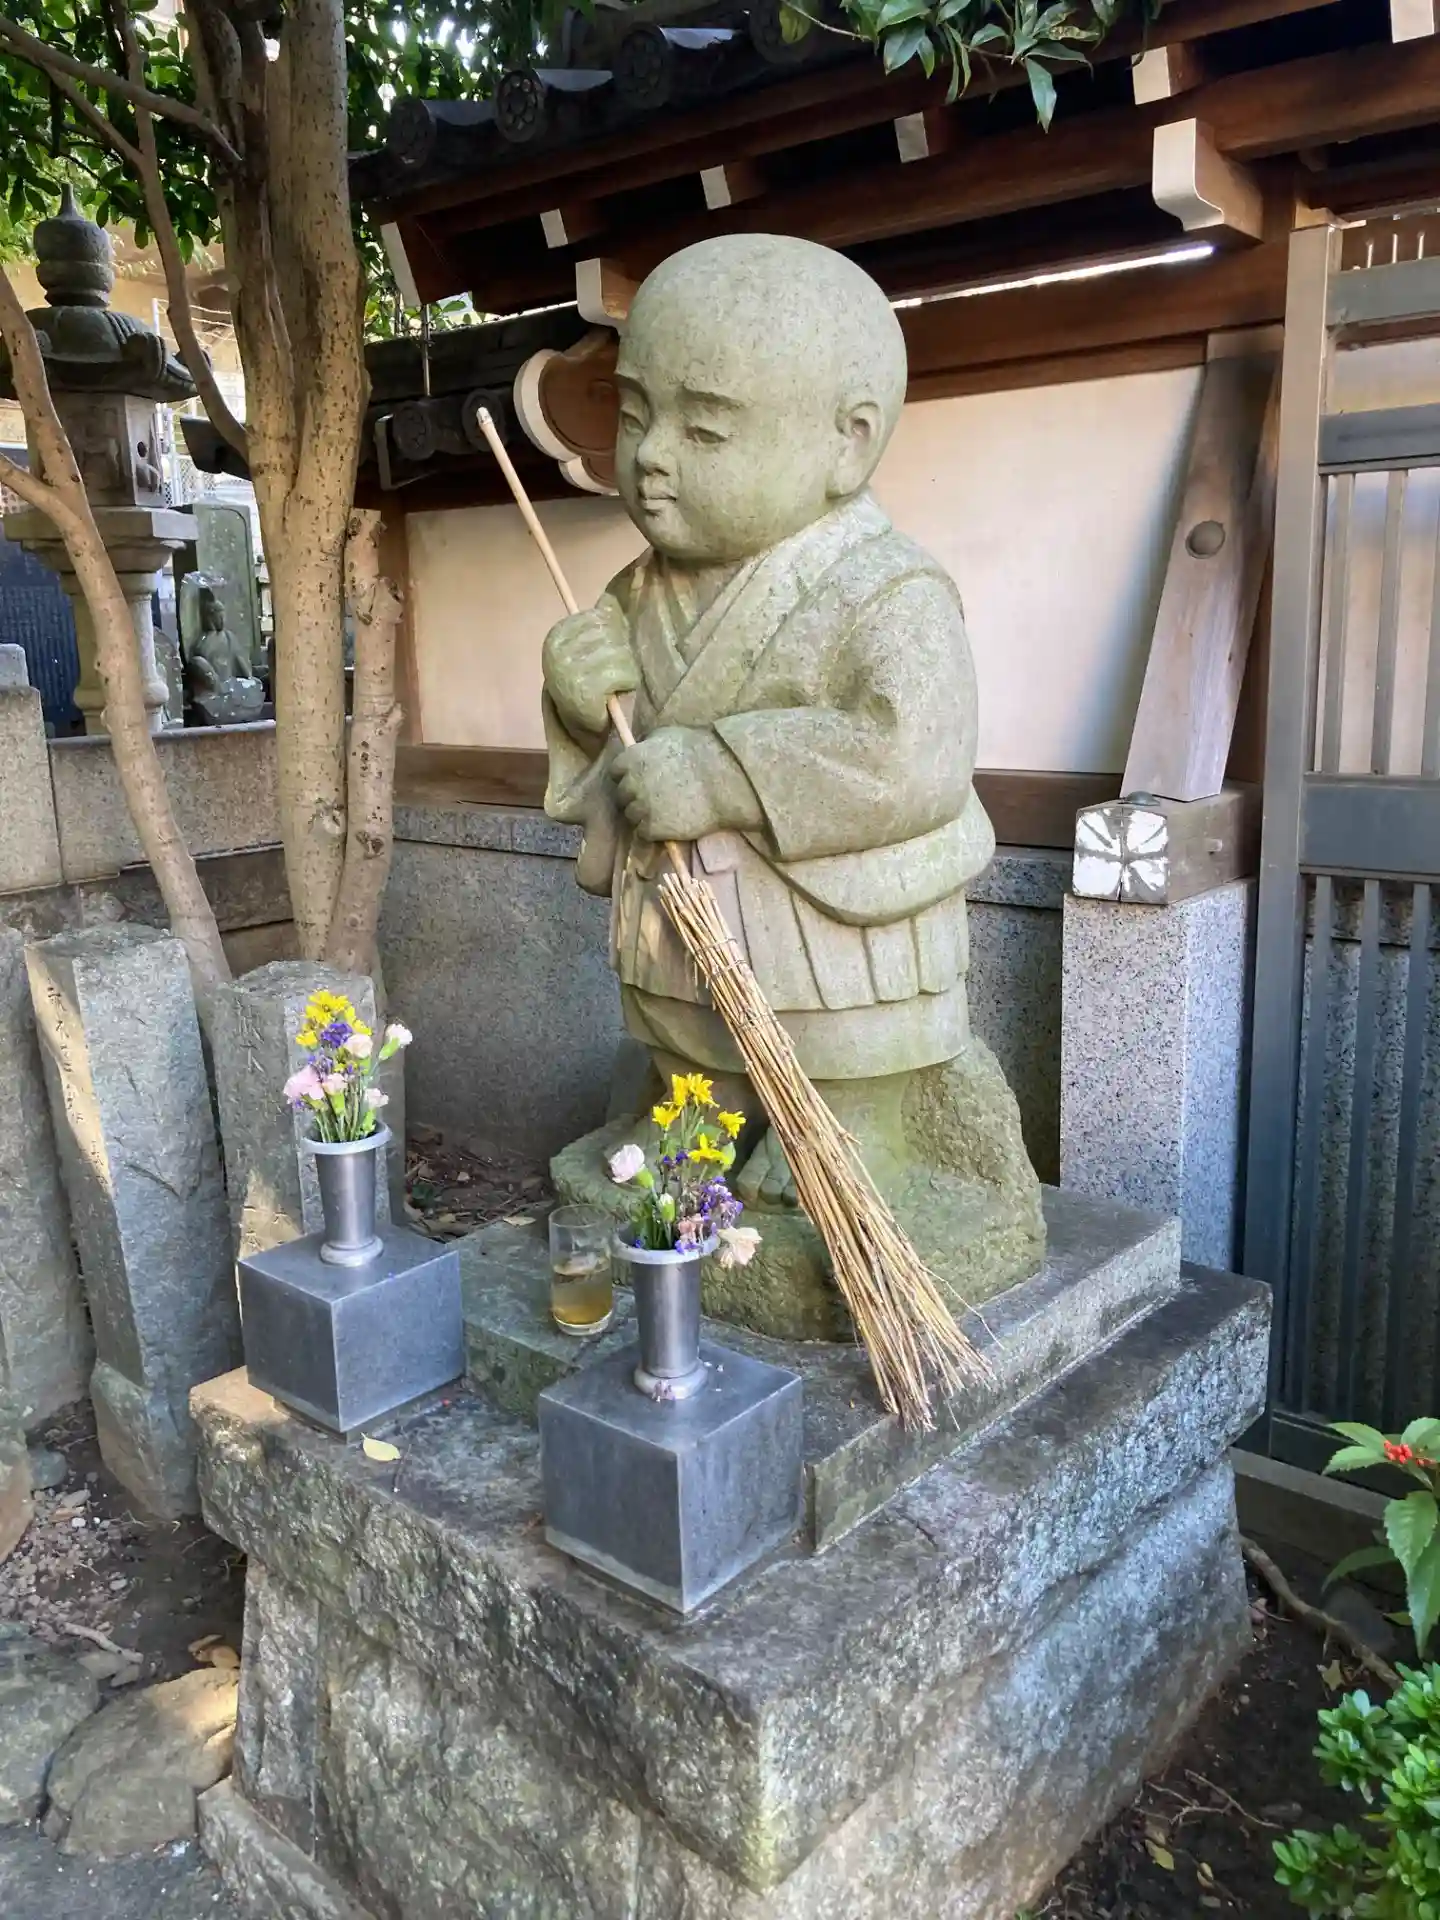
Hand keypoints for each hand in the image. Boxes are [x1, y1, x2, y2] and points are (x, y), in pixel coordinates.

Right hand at [542, 601, 637, 737]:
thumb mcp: (590, 648)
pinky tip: (616, 693)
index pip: (599, 617)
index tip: (609, 650)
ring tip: (615, 683)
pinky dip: (627, 682)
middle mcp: (558, 651)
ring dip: (626, 669)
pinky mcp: (585, 691)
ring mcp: (570, 671)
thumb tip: (610, 599)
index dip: (613, 632)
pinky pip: (623, 673)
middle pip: (610, 633)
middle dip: (620, 652)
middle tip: (612, 672)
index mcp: (557, 635)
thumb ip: (598, 624)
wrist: (583, 724)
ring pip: (619, 652)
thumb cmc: (591, 682)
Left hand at [612, 729, 763, 843]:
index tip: (639, 779)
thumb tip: (641, 748)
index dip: (626, 776)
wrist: (723, 778)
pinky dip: (652, 830)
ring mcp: (642, 807)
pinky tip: (667, 824)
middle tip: (652, 797)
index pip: (615, 772)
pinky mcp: (654, 828)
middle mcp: (631, 784)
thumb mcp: (668, 734)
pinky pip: (643, 832)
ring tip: (662, 812)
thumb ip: (648, 744)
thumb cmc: (700, 750)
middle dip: (634, 796)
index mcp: (632, 759)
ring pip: (631, 816)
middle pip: (621, 795)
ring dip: (642, 815)